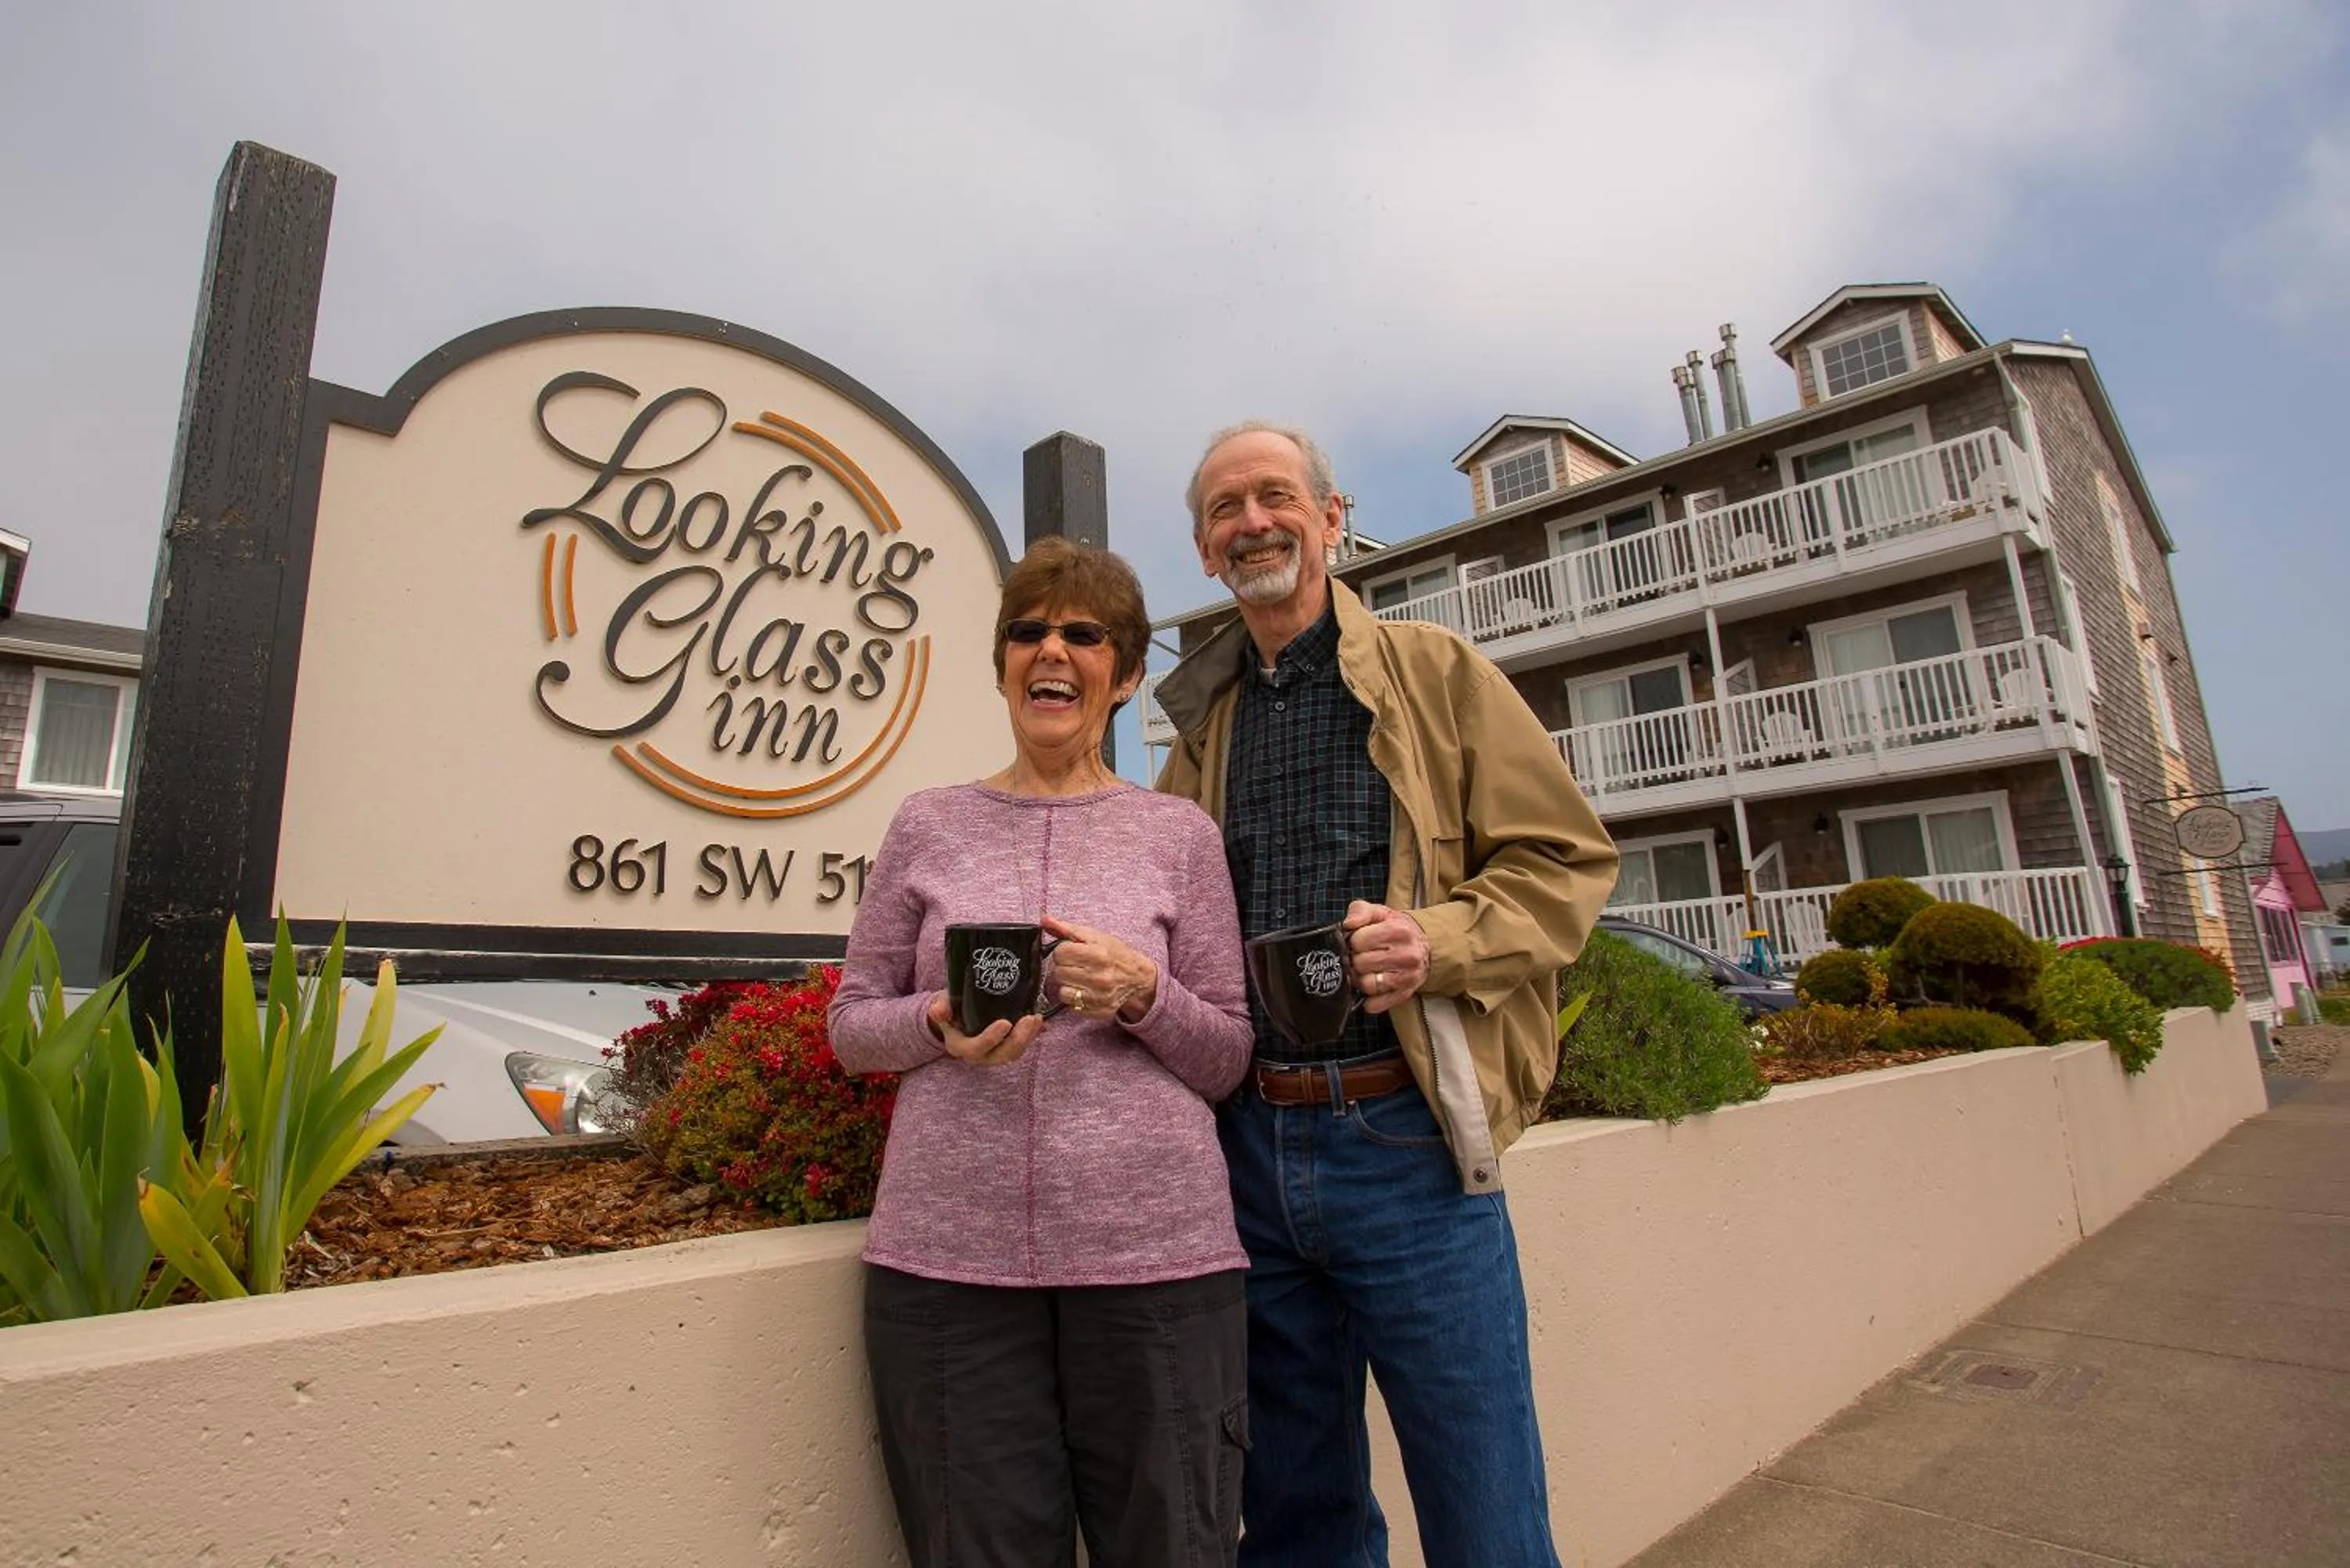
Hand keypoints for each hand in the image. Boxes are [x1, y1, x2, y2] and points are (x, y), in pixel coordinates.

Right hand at [927, 993, 1043, 1065]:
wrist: (955, 1015)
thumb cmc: (950, 1009)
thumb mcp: (941, 1004)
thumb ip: (939, 1008)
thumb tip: (938, 1011)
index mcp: (960, 1047)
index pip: (976, 1048)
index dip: (991, 1039)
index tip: (1005, 1023)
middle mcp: (979, 1055)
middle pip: (1001, 1055)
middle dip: (1018, 1039)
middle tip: (1029, 1019)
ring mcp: (994, 1053)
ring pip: (1014, 1053)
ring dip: (1028, 1037)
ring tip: (1037, 1018)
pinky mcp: (1005, 1047)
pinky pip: (1021, 1046)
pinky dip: (1032, 1035)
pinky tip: (1041, 1022)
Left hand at [1042, 915, 1159, 1023]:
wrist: (1137, 977)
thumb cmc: (1114, 954)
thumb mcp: (1094, 936)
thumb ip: (1067, 929)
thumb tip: (1045, 920)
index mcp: (1098, 954)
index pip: (1060, 953)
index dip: (1063, 951)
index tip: (1072, 952)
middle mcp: (1099, 977)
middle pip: (1059, 972)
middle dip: (1064, 967)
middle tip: (1077, 965)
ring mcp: (1099, 996)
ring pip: (1062, 991)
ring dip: (1068, 984)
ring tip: (1080, 978)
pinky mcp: (1098, 1011)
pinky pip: (1072, 1005)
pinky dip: (1075, 998)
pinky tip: (1085, 990)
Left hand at [1343, 900, 1429, 1015]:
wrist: (1423, 945)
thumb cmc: (1395, 928)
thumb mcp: (1379, 912)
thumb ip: (1360, 911)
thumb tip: (1347, 924)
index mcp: (1398, 930)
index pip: (1359, 941)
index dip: (1353, 941)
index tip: (1358, 942)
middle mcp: (1406, 955)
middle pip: (1360, 963)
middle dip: (1355, 960)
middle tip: (1360, 956)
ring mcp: (1407, 977)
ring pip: (1367, 985)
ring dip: (1360, 979)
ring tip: (1365, 970)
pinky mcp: (1404, 994)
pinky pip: (1376, 1005)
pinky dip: (1368, 1000)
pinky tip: (1371, 987)